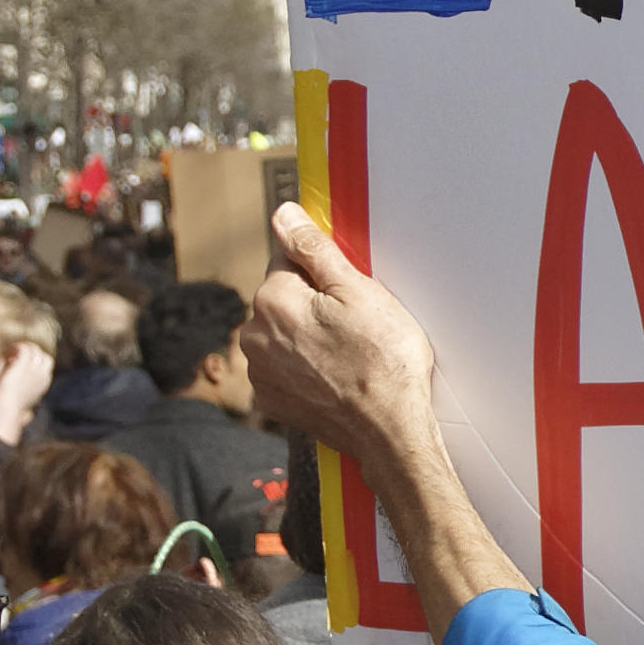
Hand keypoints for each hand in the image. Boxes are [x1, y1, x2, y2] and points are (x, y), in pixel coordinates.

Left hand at [0, 343, 51, 449]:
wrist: (8, 409)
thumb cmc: (13, 413)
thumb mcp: (27, 410)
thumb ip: (29, 409)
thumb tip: (27, 416)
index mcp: (44, 384)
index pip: (47, 368)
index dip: (36, 363)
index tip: (23, 365)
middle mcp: (42, 375)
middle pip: (44, 356)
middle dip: (33, 353)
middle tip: (18, 355)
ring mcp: (34, 368)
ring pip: (35, 349)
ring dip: (23, 348)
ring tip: (11, 352)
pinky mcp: (24, 364)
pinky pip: (25, 348)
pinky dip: (16, 347)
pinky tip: (8, 352)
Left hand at [240, 200, 441, 475]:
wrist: (390, 430)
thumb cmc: (383, 360)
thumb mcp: (358, 291)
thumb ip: (313, 249)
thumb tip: (282, 214)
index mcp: (272, 299)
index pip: (289, 261)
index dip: (325, 274)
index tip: (350, 293)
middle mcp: (253, 335)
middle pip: (284, 300)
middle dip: (314, 305)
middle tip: (357, 326)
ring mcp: (261, 372)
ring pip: (283, 335)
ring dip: (309, 337)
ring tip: (349, 354)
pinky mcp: (272, 401)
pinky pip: (285, 369)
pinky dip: (306, 369)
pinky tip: (336, 377)